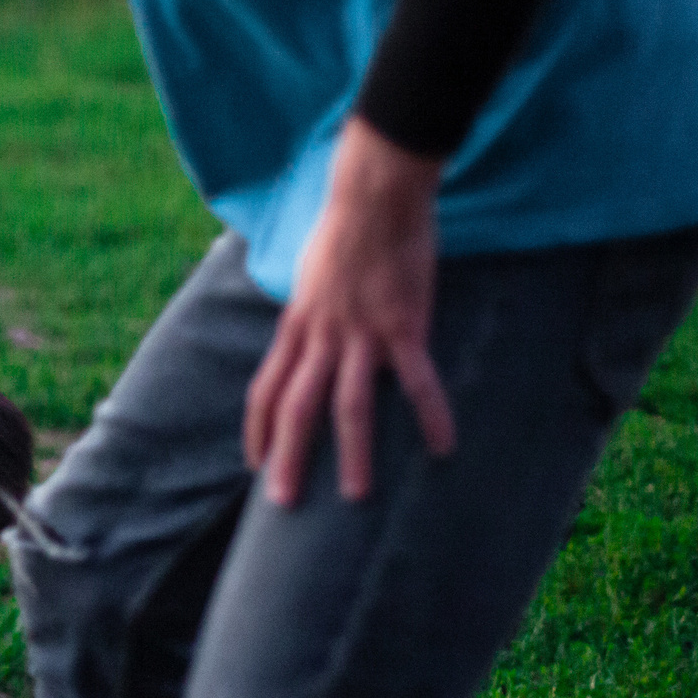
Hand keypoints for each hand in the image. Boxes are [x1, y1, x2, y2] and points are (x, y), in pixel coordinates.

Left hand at [243, 118, 456, 505]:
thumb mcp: (308, 278)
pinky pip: (417, 380)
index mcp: (296, 325)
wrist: (374, 195)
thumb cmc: (344, 231)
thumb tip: (304, 336)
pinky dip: (430, 415)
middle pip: (296, 407)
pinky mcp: (405, 326)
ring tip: (357, 495)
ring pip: (350, 405)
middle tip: (283, 501)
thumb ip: (306, 314)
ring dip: (353, 453)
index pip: (266, 388)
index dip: (259, 429)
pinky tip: (442, 447)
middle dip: (287, 457)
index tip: (255, 463)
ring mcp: (362, 333)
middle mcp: (321, 335)